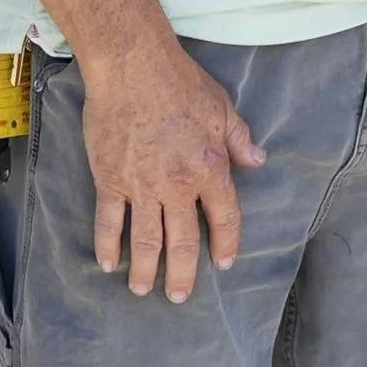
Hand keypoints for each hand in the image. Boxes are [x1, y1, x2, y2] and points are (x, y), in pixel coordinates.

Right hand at [81, 40, 265, 299]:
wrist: (135, 70)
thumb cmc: (182, 85)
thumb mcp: (223, 109)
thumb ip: (240, 140)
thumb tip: (258, 162)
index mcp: (210, 168)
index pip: (224, 217)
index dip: (225, 243)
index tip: (224, 263)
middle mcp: (177, 185)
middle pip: (182, 240)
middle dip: (183, 272)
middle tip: (180, 296)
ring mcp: (141, 186)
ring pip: (145, 239)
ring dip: (145, 269)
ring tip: (144, 290)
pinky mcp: (110, 180)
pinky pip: (108, 221)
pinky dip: (107, 245)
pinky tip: (108, 263)